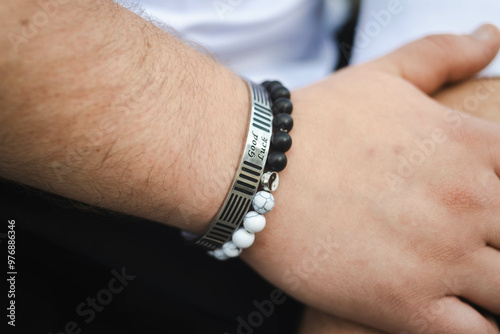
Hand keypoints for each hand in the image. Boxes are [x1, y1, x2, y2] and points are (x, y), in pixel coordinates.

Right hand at [242, 25, 499, 333]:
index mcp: (472, 147)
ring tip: (467, 286)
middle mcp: (470, 202)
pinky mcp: (404, 304)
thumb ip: (444, 54)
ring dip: (496, 293)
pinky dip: (479, 330)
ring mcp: (441, 256)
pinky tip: (453, 315)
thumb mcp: (385, 76)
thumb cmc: (315, 122)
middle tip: (473, 248)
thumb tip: (492, 35)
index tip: (487, 213)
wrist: (253, 166)